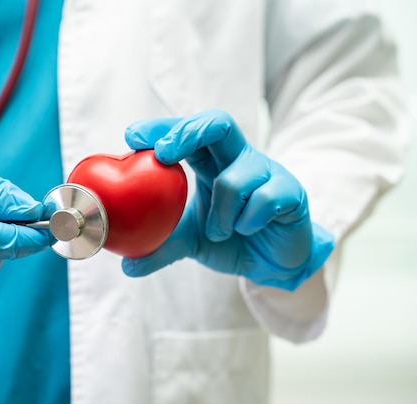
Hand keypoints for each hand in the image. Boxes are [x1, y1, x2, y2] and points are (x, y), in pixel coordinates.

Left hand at [122, 110, 333, 290]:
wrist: (274, 266)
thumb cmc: (231, 240)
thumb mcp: (190, 242)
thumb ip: (161, 248)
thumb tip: (127, 265)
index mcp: (212, 162)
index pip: (188, 131)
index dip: (163, 128)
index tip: (132, 136)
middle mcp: (238, 159)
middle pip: (218, 124)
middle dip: (187, 133)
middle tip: (163, 153)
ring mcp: (266, 172)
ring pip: (235, 179)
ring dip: (220, 212)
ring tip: (221, 231)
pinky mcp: (290, 191)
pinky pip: (263, 200)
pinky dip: (247, 221)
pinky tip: (248, 230)